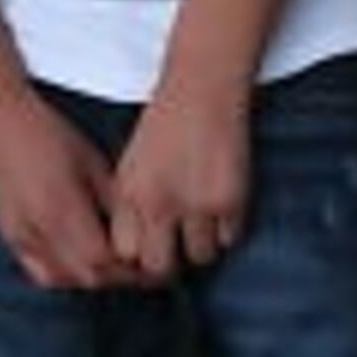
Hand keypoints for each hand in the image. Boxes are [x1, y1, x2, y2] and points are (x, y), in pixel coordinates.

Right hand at [0, 89, 125, 288]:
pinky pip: (41, 273)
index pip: (103, 260)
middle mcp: (39, 229)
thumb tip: (144, 235)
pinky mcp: (10, 238)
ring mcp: (21, 236)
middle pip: (87, 276)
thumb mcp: (94, 163)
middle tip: (137, 268)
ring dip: (90, 278)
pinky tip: (79, 261)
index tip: (150, 268)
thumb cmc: (48, 134)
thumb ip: (116, 204)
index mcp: (62, 208)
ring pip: (64, 280)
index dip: (130, 270)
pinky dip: (65, 275)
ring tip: (109, 264)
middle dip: (116, 277)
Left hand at [105, 78, 252, 278]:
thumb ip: (132, 208)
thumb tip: (138, 256)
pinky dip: (228, 227)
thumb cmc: (166, 128)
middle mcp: (158, 203)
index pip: (127, 254)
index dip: (139, 257)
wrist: (203, 89)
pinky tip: (222, 199)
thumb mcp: (133, 166)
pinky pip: (229, 239)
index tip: (150, 250)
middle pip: (160, 267)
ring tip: (204, 217)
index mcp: (129, 193)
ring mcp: (195, 205)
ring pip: (200, 258)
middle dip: (171, 264)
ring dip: (203, 244)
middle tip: (178, 250)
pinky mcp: (229, 202)